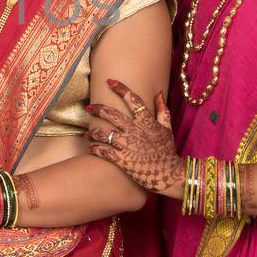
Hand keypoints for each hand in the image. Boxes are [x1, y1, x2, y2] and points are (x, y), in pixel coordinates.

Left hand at [86, 81, 181, 195]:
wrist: (170, 175)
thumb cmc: (168, 151)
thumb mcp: (167, 129)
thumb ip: (162, 110)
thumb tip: (159, 93)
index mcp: (146, 122)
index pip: (133, 100)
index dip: (121, 89)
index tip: (110, 81)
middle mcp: (135, 131)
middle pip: (112, 114)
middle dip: (97, 109)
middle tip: (88, 107)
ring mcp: (127, 145)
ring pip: (103, 133)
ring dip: (92, 132)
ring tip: (87, 134)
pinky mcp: (122, 160)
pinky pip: (103, 152)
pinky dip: (95, 149)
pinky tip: (91, 148)